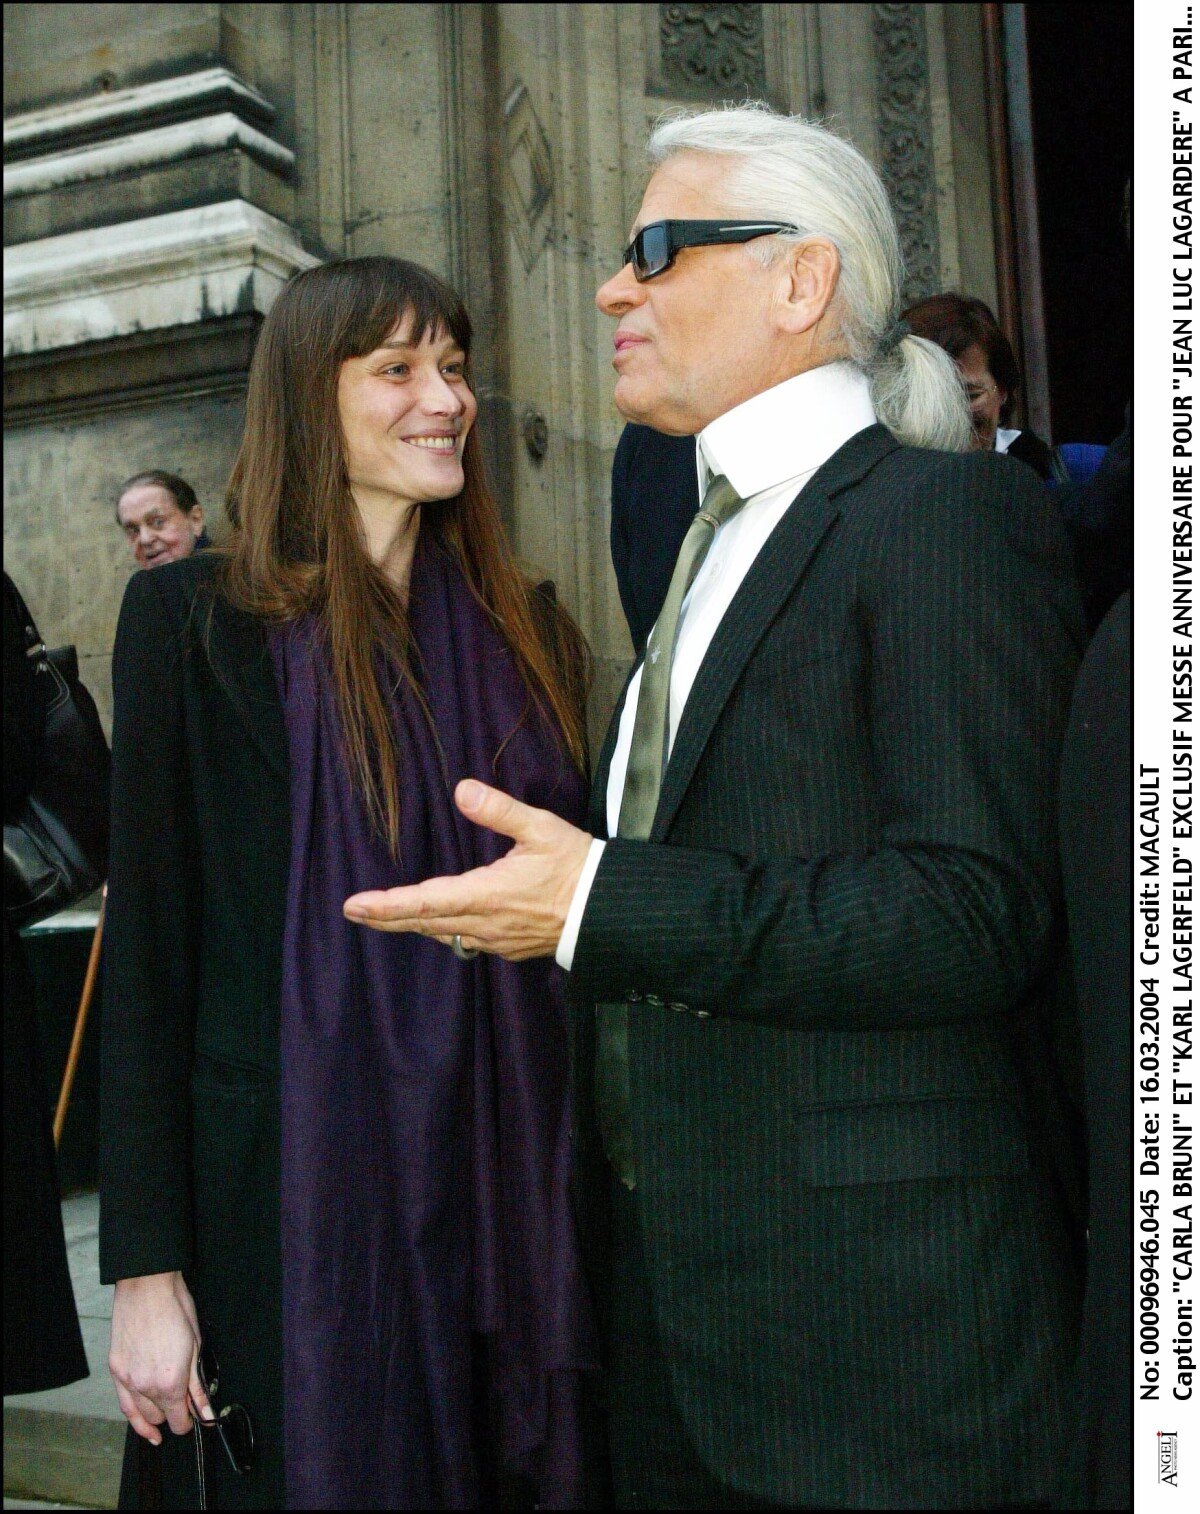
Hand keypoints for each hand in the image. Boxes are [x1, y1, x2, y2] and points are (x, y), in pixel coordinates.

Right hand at [109, 1271, 213, 1443]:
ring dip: (155, 1416)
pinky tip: (144, 1425)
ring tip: (165, 1415)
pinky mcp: (115, 1370)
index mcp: (170, 1382)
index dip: (189, 1422)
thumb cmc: (175, 1309)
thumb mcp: (195, 1347)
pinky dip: (135, 1417)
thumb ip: (197, 1385)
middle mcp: (146, 1387)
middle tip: (183, 1402)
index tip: (195, 1416)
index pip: (179, 1421)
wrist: (147, 1287)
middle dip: (174, 1414)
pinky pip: (124, 1404)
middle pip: (161, 1418)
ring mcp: (127, 1380)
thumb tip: (205, 1410)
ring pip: (141, 1415)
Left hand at [344, 779, 591, 960]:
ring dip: (412, 925)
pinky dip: (444, 931)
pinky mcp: (510, 947)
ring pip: (444, 934)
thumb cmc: (576, 866)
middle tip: (354, 913)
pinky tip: (440, 923)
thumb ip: (499, 810)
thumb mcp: (540, 829)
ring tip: (386, 917)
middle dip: (386, 918)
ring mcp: (496, 940)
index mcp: (486, 894)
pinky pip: (467, 941)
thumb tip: (461, 790)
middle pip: (424, 923)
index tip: (354, 906)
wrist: (609, 910)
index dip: (386, 905)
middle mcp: (484, 923)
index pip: (423, 902)